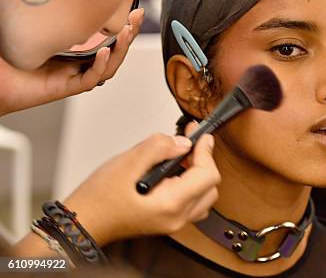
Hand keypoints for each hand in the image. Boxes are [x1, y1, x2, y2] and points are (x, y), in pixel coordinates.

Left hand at [0, 8, 144, 115]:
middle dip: (130, 35)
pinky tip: (103, 52)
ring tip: (127, 33)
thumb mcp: (37, 28)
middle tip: (138, 18)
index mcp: (77, 54)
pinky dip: (99, 66)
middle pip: (116, 53)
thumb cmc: (9, 57)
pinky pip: (90, 79)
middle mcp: (80, 66)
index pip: (109, 41)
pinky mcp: (65, 88)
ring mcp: (74, 77)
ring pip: (109, 67)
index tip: (135, 11)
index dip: (124, 28)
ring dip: (121, 50)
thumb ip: (52, 14)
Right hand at [62, 123, 219, 245]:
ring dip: (198, 172)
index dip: (206, 150)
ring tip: (182, 154)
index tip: (200, 134)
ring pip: (204, 195)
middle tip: (190, 141)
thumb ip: (158, 148)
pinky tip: (174, 170)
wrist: (82, 223)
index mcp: (170, 205)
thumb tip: (182, 143)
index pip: (207, 175)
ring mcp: (173, 222)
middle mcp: (177, 218)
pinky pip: (192, 202)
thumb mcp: (126, 163)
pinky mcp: (167, 221)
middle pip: (210, 186)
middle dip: (204, 160)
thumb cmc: (98, 200)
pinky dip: (190, 184)